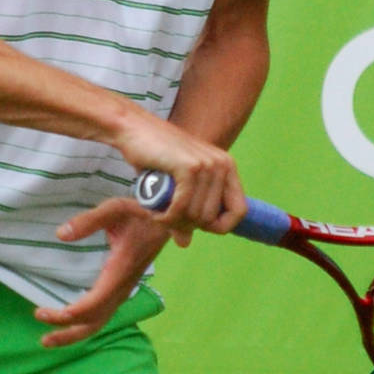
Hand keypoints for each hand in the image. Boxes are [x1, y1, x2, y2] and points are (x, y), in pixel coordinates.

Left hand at [34, 203, 172, 347]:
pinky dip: (85, 323)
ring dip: (75, 333)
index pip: (93, 304)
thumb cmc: (141, 212)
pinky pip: (103, 313)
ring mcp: (123, 289)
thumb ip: (88, 221)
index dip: (69, 314)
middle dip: (68, 333)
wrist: (168, 218)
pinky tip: (70, 322)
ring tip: (49, 338)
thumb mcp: (115, 209)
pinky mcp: (122, 287)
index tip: (43, 313)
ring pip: (100, 321)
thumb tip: (61, 235)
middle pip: (95, 322)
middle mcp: (122, 287)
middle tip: (43, 338)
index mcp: (119, 272)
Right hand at [112, 112, 247, 237]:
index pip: (239, 211)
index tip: (195, 226)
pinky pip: (181, 207)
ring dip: (171, 221)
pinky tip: (154, 212)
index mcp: (227, 167)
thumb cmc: (153, 157)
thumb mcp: (174, 188)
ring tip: (155, 212)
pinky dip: (165, 217)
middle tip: (164, 217)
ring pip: (195, 215)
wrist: (133, 129)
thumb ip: (183, 214)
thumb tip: (185, 243)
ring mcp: (207, 164)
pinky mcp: (188, 167)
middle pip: (211, 218)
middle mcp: (222, 164)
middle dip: (185, 225)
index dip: (219, 226)